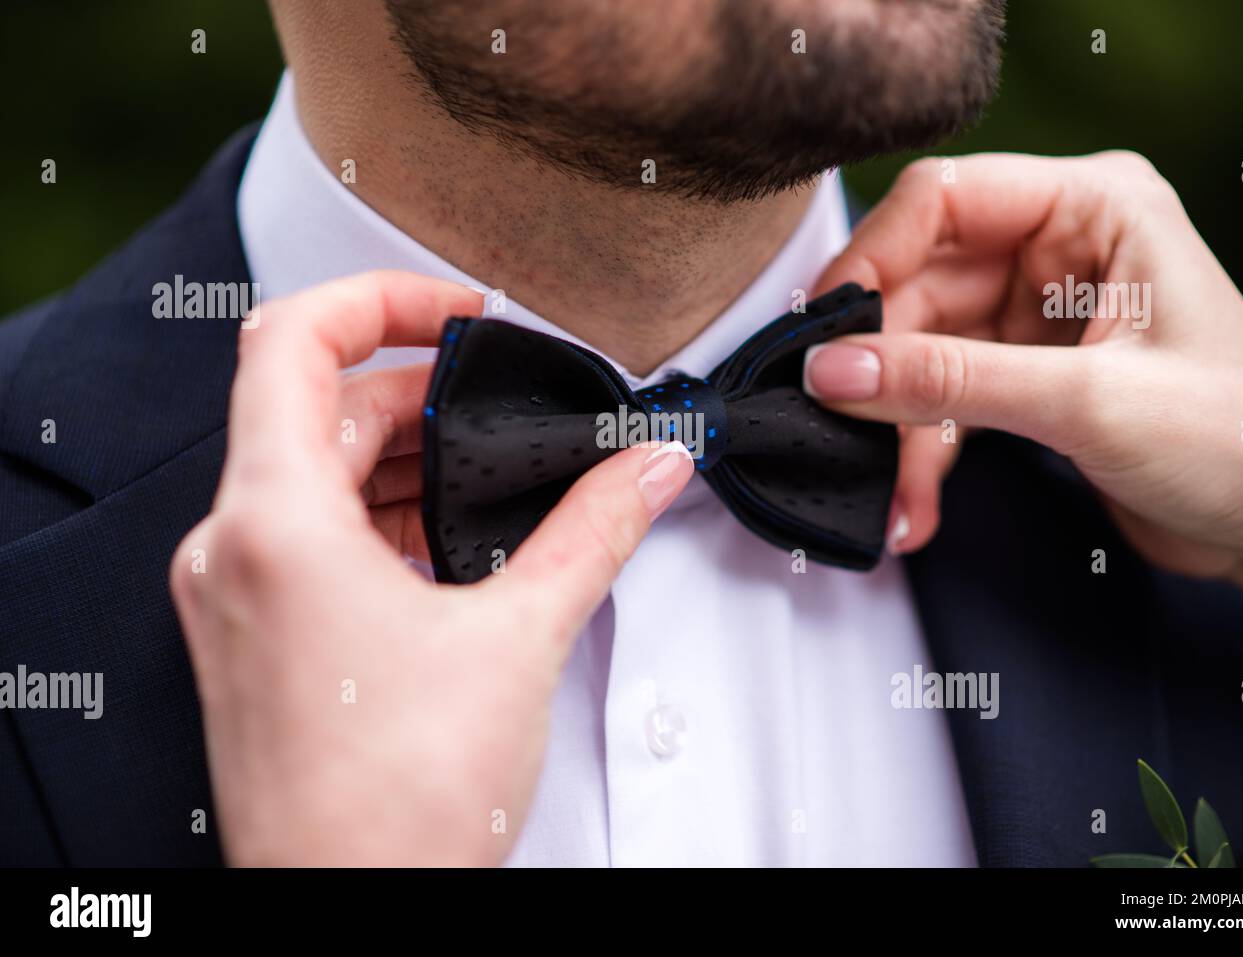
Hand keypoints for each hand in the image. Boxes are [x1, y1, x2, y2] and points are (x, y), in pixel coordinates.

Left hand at [170, 271, 693, 864]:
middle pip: (314, 408)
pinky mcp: (256, 639)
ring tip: (489, 476)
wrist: (354, 915)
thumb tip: (649, 467)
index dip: (382, 300)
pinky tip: (451, 543)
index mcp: (274, 524)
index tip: (458, 315)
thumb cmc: (397, 811)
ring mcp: (235, 598)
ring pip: (312, 474)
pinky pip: (308, 537)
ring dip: (401, 458)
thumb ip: (593, 533)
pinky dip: (378, 517)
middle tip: (501, 406)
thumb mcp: (518, 641)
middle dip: (418, 393)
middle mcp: (233, 551)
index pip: (292, 340)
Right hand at [804, 152, 1242, 633]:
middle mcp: (1061, 248)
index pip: (943, 200)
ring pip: (922, 351)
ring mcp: (1039, 313)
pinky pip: (942, 397)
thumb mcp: (1085, 403)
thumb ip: (949, 382)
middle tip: (842, 421)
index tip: (825, 330)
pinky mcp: (1026, 373)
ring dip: (897, 426)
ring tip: (894, 490)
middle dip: (882, 366)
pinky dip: (922, 450)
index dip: (873, 258)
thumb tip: (836, 369)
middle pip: (920, 285)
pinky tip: (916, 502)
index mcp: (1094, 207)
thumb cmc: (1240, 440)